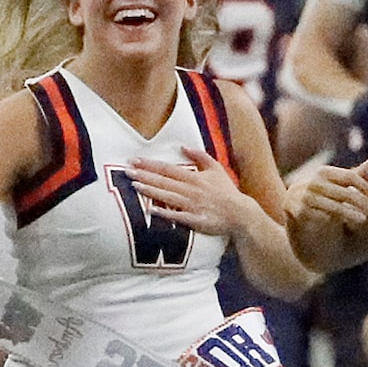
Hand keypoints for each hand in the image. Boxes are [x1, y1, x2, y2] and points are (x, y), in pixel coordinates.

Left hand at [119, 146, 257, 239]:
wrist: (240, 213)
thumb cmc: (226, 191)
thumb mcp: (216, 168)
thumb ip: (199, 156)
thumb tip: (182, 146)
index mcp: (195, 177)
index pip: (168, 169)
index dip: (150, 164)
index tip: (135, 160)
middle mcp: (191, 190)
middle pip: (164, 181)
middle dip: (145, 175)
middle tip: (127, 171)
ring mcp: (193, 205)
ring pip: (167, 196)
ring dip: (150, 190)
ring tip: (134, 185)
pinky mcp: (195, 220)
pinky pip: (177, 216)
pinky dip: (164, 212)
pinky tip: (151, 209)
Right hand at [285, 160, 367, 235]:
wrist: (295, 214)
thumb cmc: (323, 200)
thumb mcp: (339, 187)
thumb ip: (355, 175)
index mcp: (323, 172)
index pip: (348, 176)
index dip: (363, 185)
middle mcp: (311, 182)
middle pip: (342, 191)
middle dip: (359, 200)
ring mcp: (302, 196)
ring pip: (333, 206)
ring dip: (350, 213)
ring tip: (362, 219)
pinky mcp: (296, 211)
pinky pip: (319, 216)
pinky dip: (331, 220)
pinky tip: (342, 225)